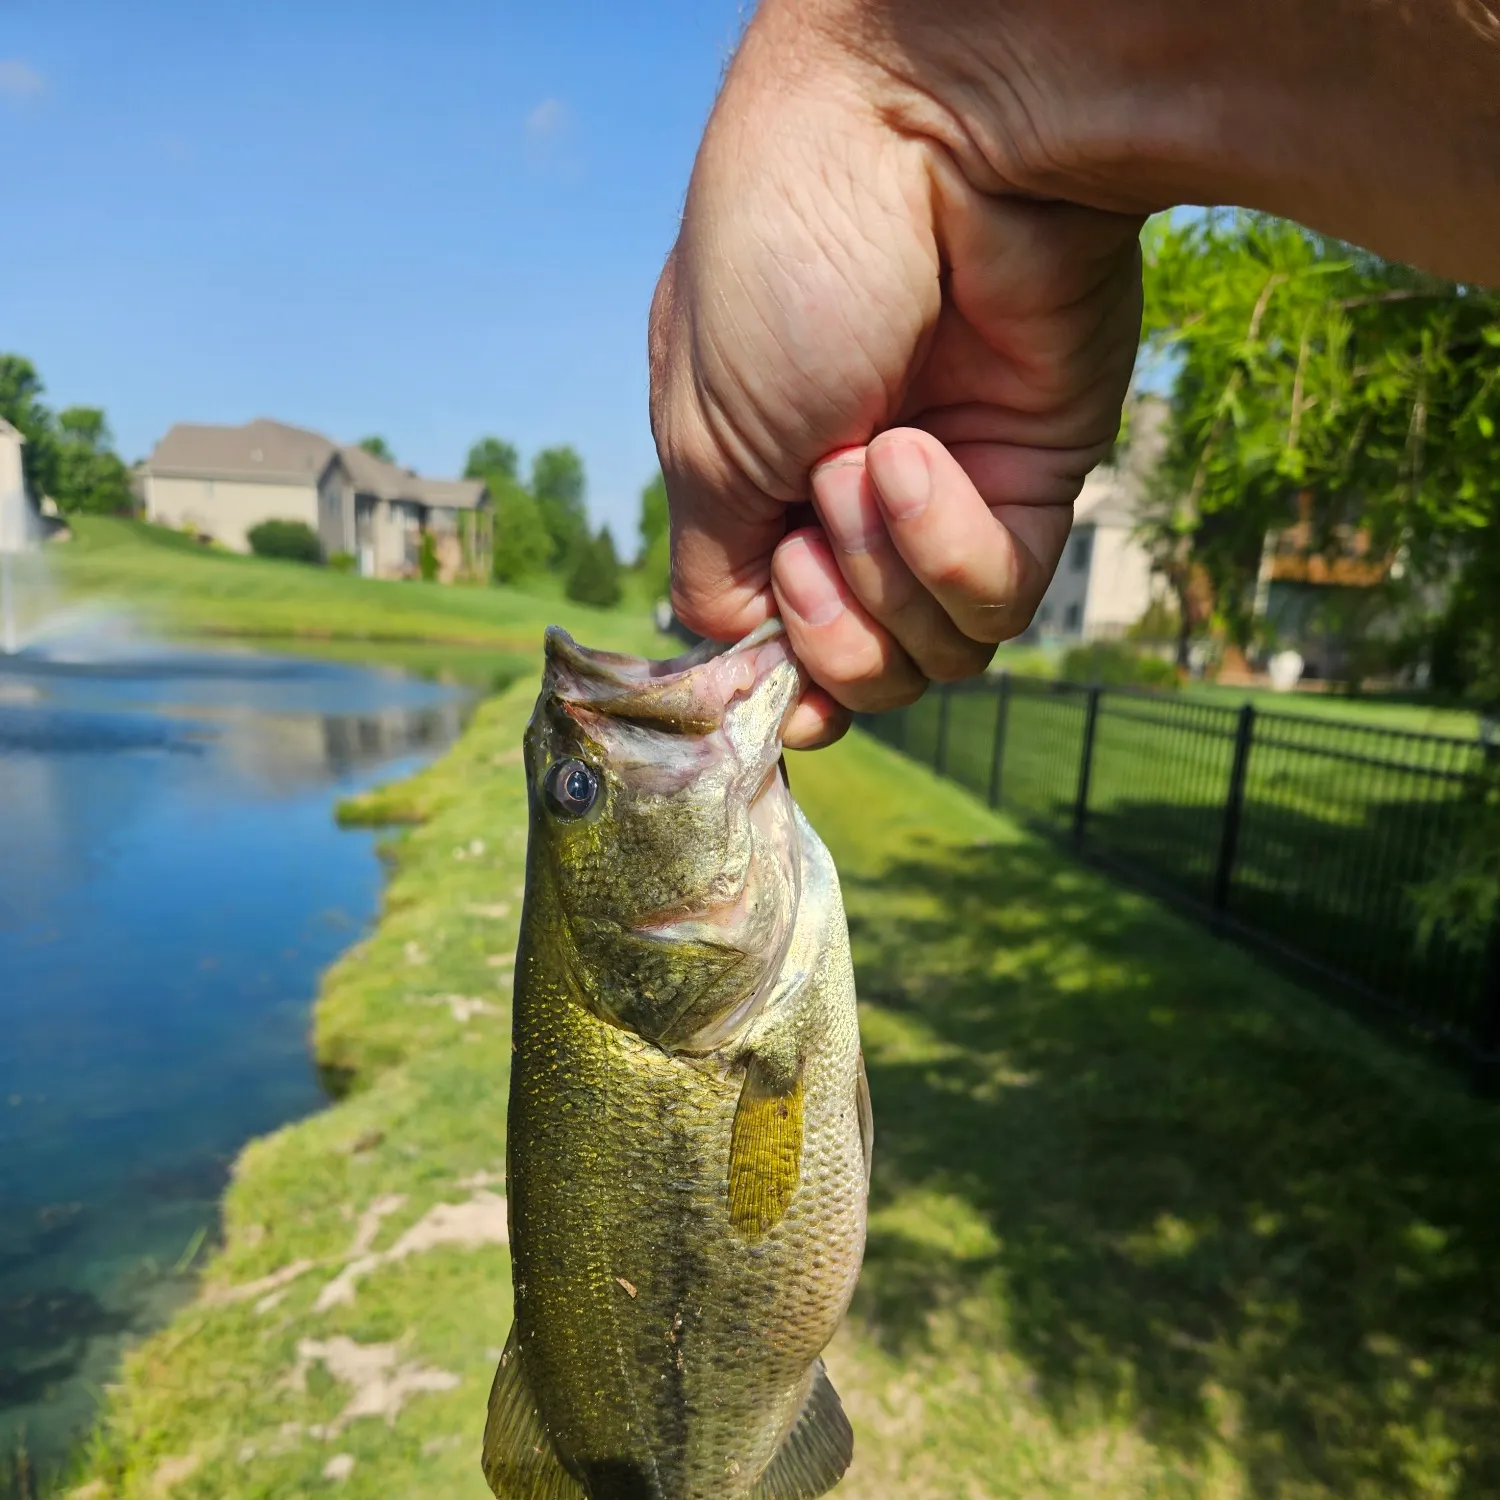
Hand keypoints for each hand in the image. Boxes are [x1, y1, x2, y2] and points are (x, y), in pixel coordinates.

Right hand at [649, 2, 1143, 746]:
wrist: (923, 136)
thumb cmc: (778, 262)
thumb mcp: (700, 439)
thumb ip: (718, 572)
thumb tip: (749, 668)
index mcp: (764, 484)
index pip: (779, 638)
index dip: (779, 674)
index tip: (769, 678)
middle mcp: (856, 502)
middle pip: (859, 668)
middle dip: (826, 627)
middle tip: (810, 531)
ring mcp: (949, 495)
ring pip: (931, 651)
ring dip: (881, 577)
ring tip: (866, 460)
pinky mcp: (1037, 480)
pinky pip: (999, 597)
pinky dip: (949, 550)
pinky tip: (918, 457)